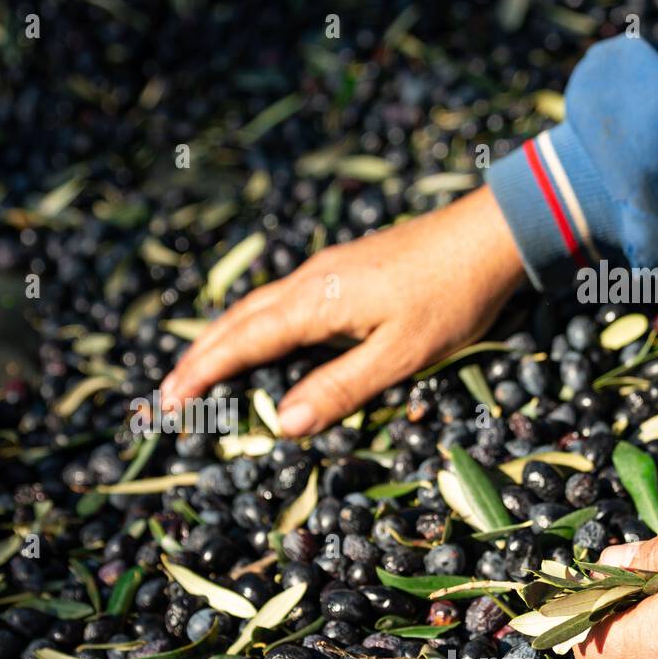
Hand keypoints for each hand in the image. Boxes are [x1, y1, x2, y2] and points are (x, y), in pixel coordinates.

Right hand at [159, 185, 524, 436]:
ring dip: (221, 340)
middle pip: (237, 322)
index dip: (204, 375)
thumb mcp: (401, 354)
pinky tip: (256, 336)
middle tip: (167, 395)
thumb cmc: (452, 298)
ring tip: (197, 370)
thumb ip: (341, 388)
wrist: (491, 234)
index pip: (243, 343)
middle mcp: (309, 281)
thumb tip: (284, 424)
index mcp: (316, 303)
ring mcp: (325, 270)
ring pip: (255, 307)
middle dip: (199, 359)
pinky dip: (250, 325)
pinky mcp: (342, 268)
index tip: (170, 403)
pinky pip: (277, 300)